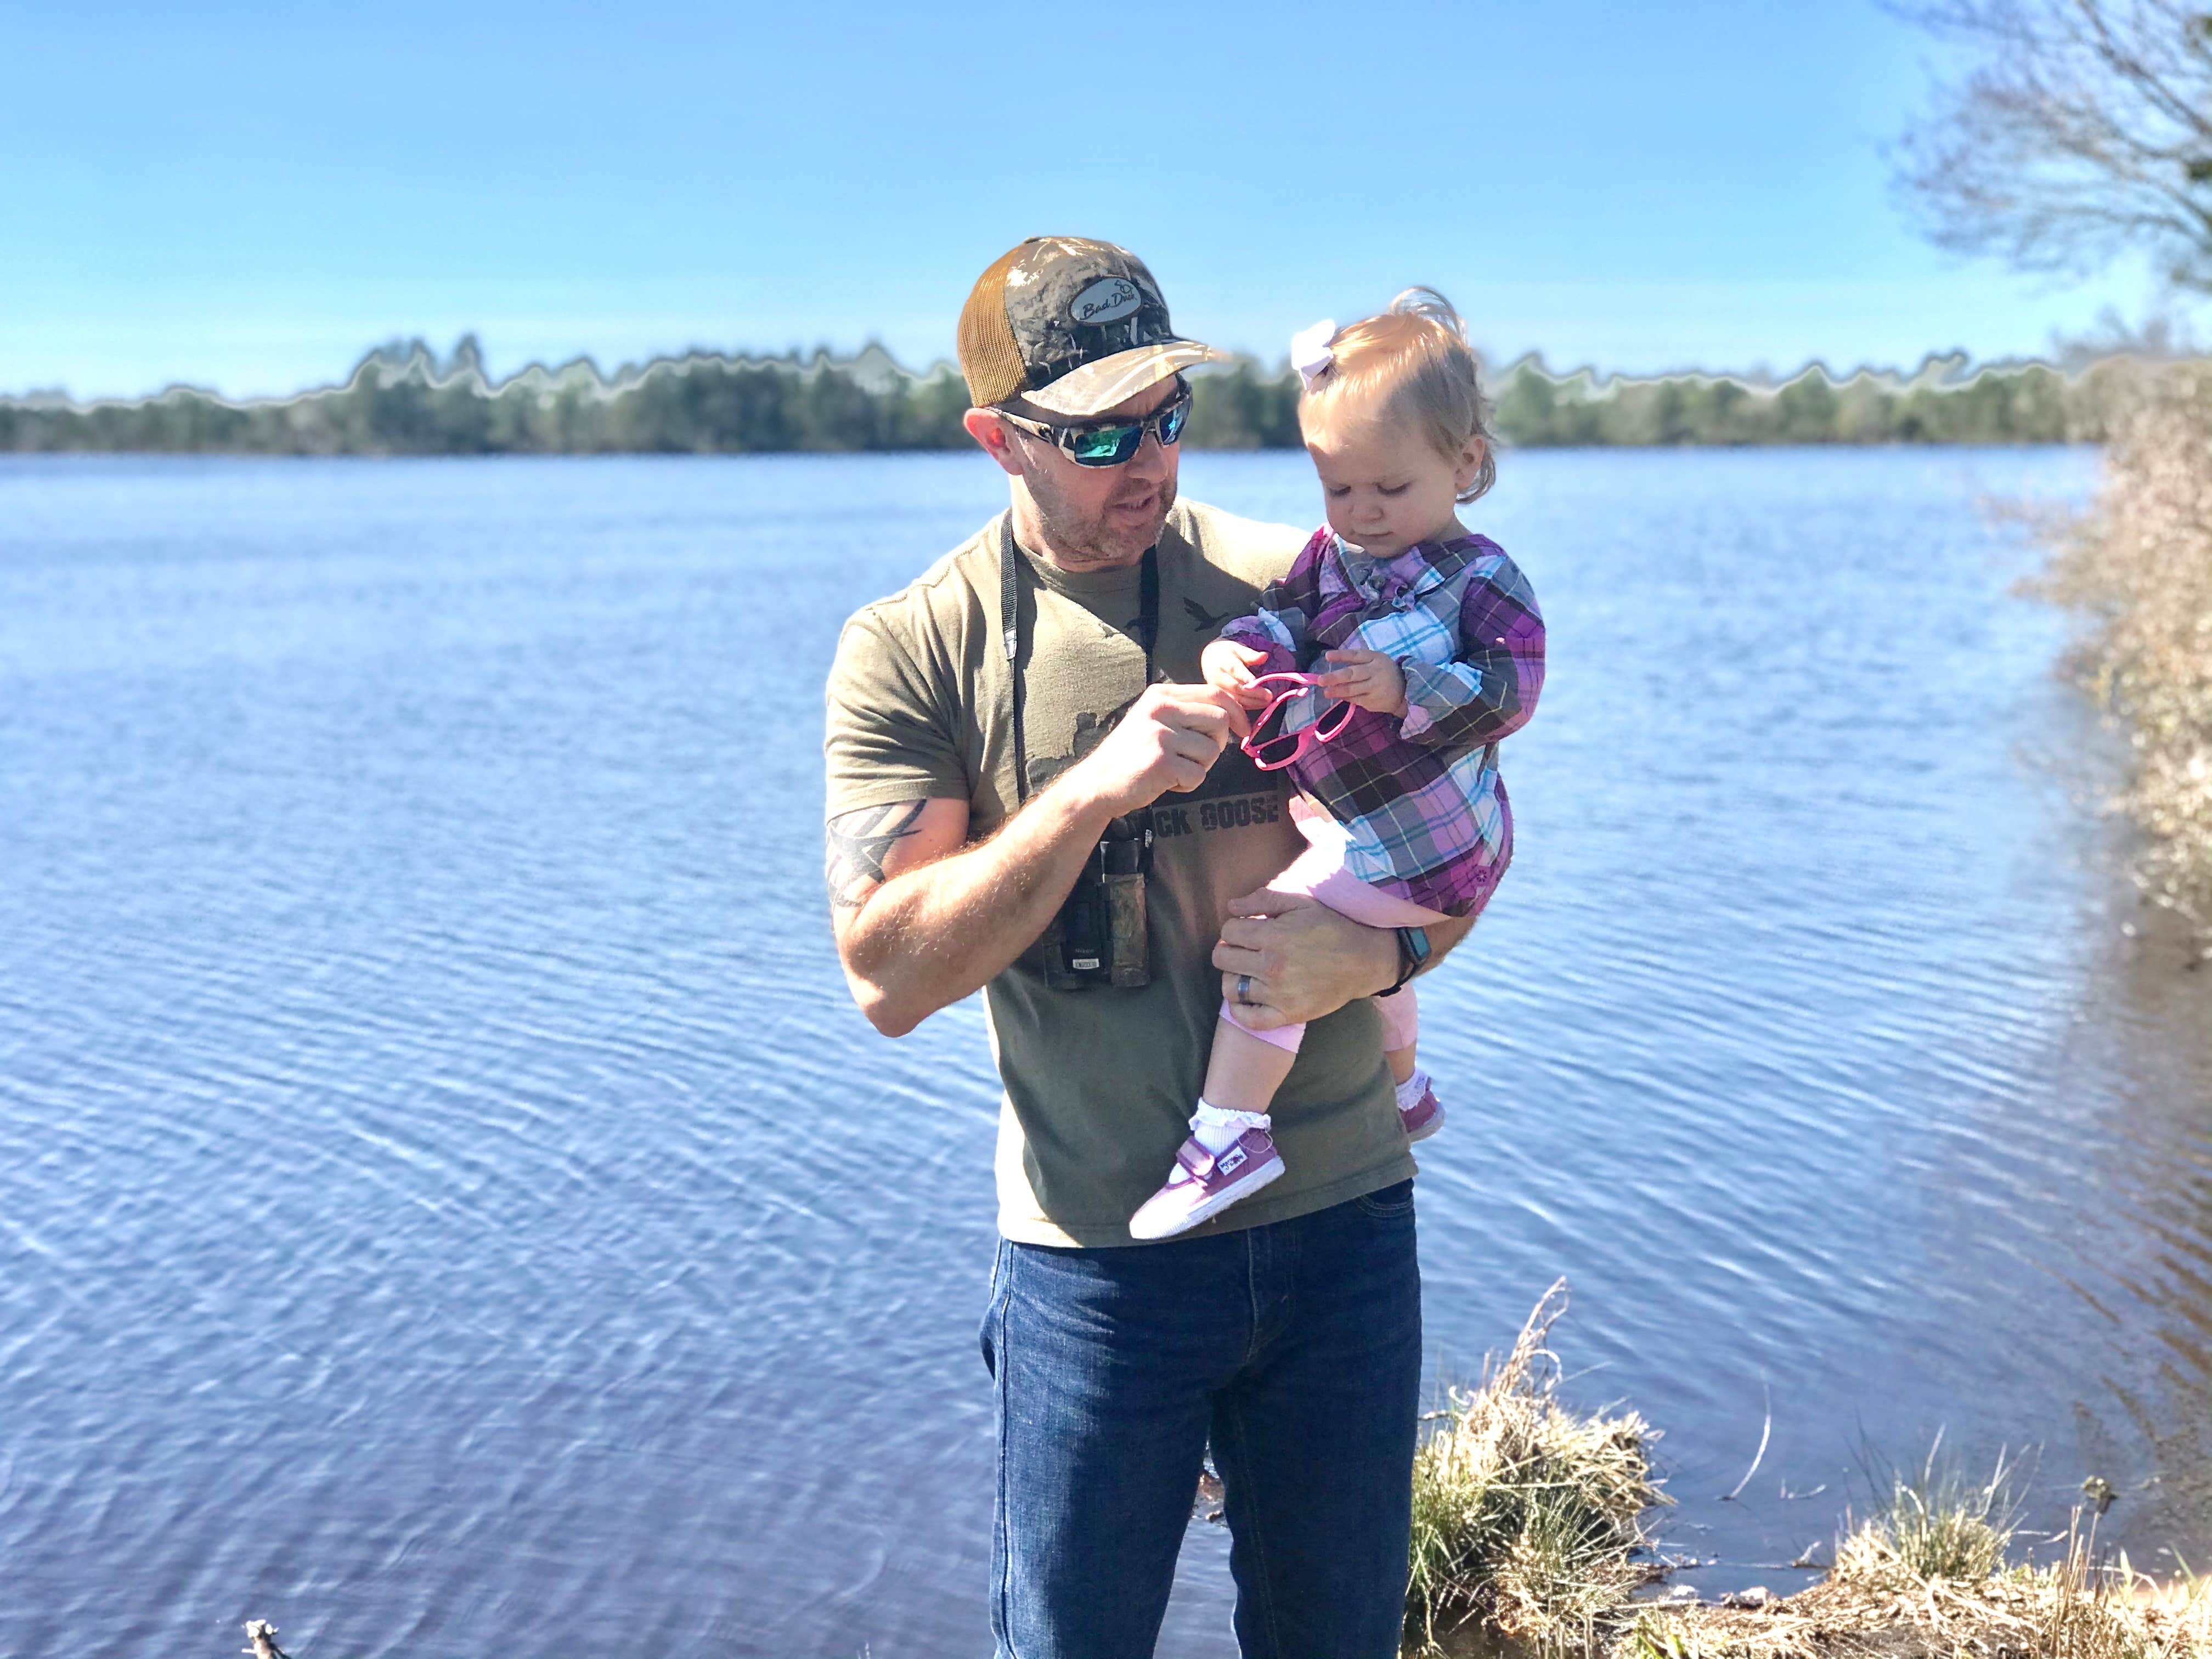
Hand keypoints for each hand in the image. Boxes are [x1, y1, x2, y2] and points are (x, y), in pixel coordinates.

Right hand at [1063, 681, 1247, 817]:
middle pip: (1220, 720)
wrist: (1097, 783)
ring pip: (1212, 751)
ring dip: (1199, 767)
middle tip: (1194, 757)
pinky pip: (1198, 775)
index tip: (1243, 729)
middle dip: (1218, 743)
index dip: (1237, 712)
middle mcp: (1161, 709)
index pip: (1214, 693)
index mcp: (1161, 695)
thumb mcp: (1154, 720)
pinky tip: (1165, 782)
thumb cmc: (1131, 754)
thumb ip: (1186, 712)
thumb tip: (1233, 716)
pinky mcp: (1161, 762)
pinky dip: (1187, 785)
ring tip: (1173, 769)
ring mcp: (1160, 735)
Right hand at [1201, 639, 1274, 709]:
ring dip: (1252, 702)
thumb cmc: (1227, 654)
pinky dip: (1247, 707)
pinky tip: (1259, 705)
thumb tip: (1264, 656)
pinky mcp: (1218, 699)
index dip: (1245, 676)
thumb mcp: (1237, 649)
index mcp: (1222, 662)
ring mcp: (1217, 689)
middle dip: (1253, 693)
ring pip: (1234, 699)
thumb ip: (1250, 654)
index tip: (1256, 682)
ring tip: (1267, 702)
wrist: (1208, 660)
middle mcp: (1217, 677)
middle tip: (1269, 696)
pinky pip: (1232, 705)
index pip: (1234, 669)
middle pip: (1235, 687)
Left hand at [1211, 888, 1397, 1029]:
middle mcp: (1272, 966)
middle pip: (1222, 958)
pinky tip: (1247, 997)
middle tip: (1244, 949)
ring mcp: (1278, 994)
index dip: (1234, 927)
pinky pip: (1248, 1018)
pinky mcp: (1287, 1015)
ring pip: (1230, 987)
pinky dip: (1240, 1009)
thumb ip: (1264, 899)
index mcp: (1274, 936)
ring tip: (1247, 970)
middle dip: (1228, 949)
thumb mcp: (1301, 903)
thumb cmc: (1331, 928)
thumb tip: (1231, 906)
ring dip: (1233, 976)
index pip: (1228, 931)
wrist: (1363, 961)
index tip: (1246, 930)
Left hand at [1318, 649, 1406, 717]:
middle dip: (1334, 677)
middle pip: (1352, 674)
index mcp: (1375, 658)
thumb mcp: (1376, 660)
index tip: (1327, 656)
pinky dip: (1346, 698)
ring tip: (1325, 691)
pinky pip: (1356, 700)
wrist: (1405, 690)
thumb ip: (1359, 660)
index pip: (1356, 655)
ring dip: (1337, 691)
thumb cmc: (1384, 672)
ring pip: (1352, 689)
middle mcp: (1375, 672)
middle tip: (1320, 680)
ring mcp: (1375, 688)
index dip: (1341, 655)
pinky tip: (1338, 696)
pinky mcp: (1374, 701)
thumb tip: (1332, 659)